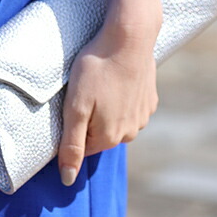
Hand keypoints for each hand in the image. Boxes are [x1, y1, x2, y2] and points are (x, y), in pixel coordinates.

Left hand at [57, 22, 159, 185]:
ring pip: (116, 119)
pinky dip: (122, 95)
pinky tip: (116, 78)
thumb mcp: (75, 105)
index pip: (82, 146)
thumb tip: (67, 180)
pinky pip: (130, 105)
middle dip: (90, 116)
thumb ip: (71, 145)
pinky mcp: (150, 98)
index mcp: (109, 137)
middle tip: (84, 90)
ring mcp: (143, 116)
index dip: (72, 126)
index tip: (69, 104)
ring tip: (100, 81)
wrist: (130, 37)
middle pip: (100, 133)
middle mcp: (130, 132)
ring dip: (107, 106)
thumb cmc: (97, 68)